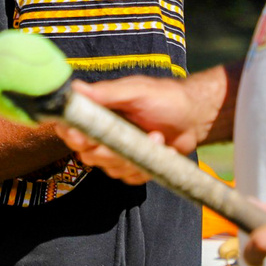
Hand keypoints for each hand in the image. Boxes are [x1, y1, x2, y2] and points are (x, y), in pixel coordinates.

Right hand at [52, 77, 207, 183]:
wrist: (195, 116)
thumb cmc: (166, 97)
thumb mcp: (136, 91)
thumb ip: (106, 93)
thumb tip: (74, 88)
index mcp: (97, 111)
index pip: (70, 128)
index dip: (73, 135)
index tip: (85, 136)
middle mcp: (102, 132)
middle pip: (86, 154)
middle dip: (110, 150)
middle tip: (131, 136)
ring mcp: (117, 151)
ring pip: (108, 168)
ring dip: (133, 157)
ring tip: (155, 137)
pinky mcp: (132, 166)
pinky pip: (128, 177)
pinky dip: (145, 168)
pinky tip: (159, 151)